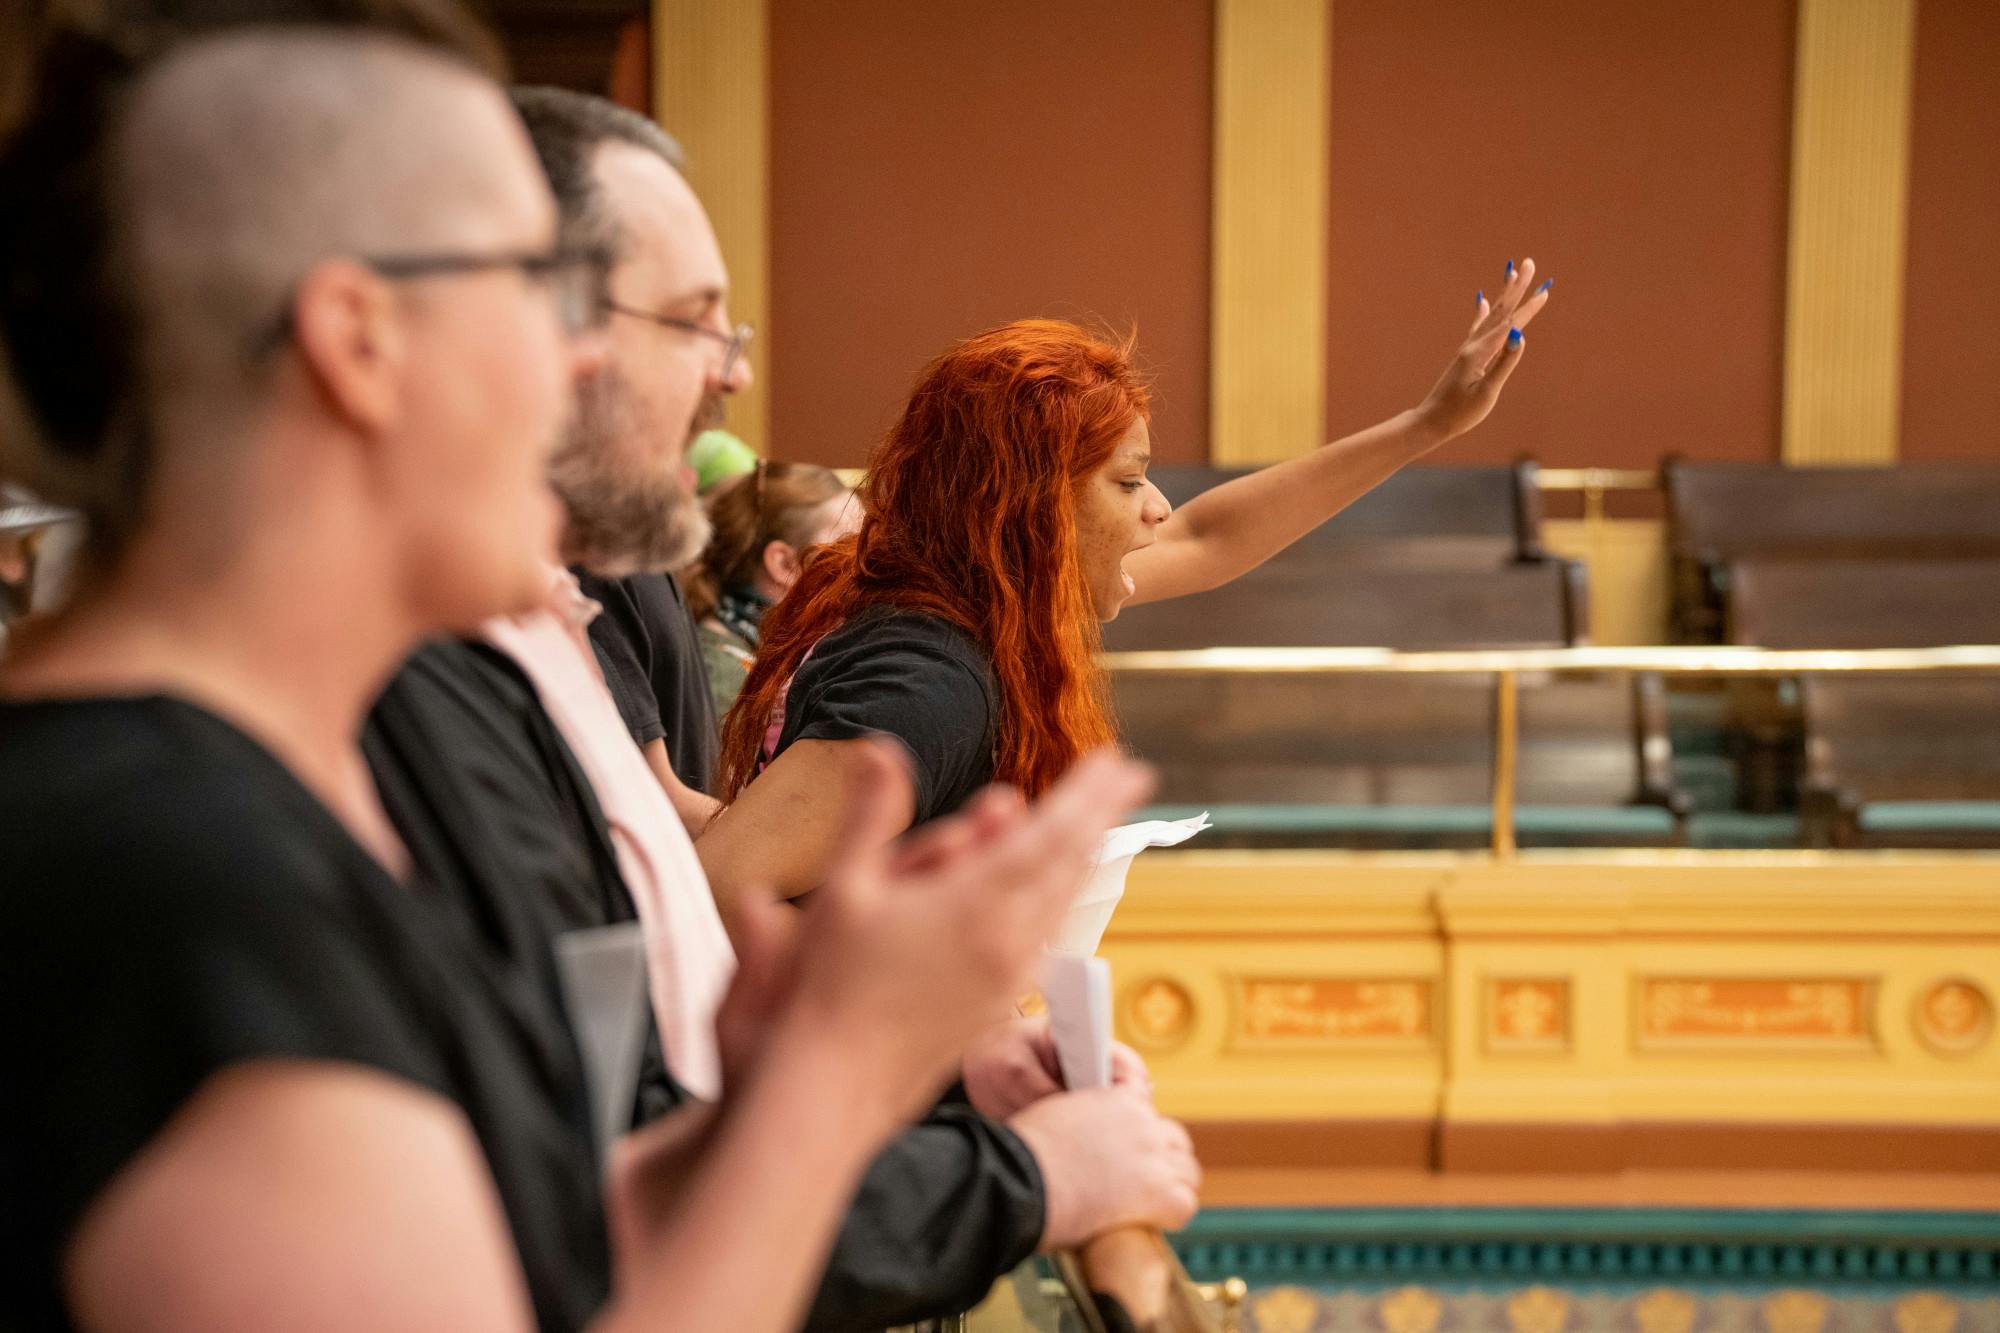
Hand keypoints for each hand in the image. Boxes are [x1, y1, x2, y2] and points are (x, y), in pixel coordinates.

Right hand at [758, 743, 1154, 1131]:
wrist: (841, 1082)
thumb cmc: (833, 985)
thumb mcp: (844, 887)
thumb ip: (873, 813)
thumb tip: (882, 748)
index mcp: (978, 904)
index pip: (1052, 834)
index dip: (1090, 794)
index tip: (1121, 761)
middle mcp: (1009, 939)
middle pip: (1072, 863)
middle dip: (1100, 813)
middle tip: (1130, 775)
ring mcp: (1011, 974)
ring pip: (1065, 901)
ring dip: (1084, 854)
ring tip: (1099, 822)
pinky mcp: (1002, 1000)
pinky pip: (1048, 934)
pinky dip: (1062, 895)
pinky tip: (1059, 888)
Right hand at [1008, 1087, 1200, 1248]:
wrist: (1021, 1178)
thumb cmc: (1024, 1155)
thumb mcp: (1055, 1116)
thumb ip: (1080, 1122)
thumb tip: (1078, 1144)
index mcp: (1117, 1099)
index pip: (1147, 1108)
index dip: (1139, 1134)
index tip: (1128, 1153)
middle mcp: (1142, 1121)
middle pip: (1175, 1139)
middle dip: (1163, 1159)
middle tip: (1142, 1183)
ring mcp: (1153, 1156)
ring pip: (1187, 1171)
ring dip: (1172, 1187)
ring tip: (1149, 1207)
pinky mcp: (1159, 1191)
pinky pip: (1185, 1204)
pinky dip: (1172, 1215)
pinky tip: (1151, 1222)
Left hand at [1412, 257, 1552, 444]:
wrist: (1431, 422)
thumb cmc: (1460, 413)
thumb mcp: (1486, 391)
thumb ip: (1504, 363)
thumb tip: (1519, 336)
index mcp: (1480, 352)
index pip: (1510, 325)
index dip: (1528, 308)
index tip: (1545, 291)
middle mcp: (1473, 345)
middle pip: (1499, 311)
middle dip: (1516, 287)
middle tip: (1528, 263)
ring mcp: (1468, 349)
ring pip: (1490, 315)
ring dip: (1504, 295)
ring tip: (1511, 273)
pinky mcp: (1465, 356)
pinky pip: (1477, 327)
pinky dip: (1482, 312)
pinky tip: (1480, 301)